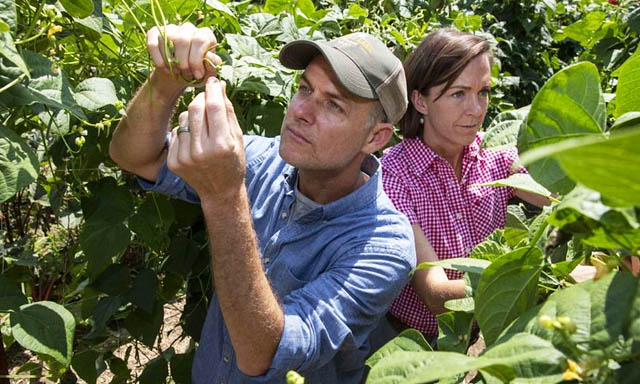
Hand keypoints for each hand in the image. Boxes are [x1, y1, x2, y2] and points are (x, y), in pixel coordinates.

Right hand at [146, 23, 220, 86]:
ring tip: (176, 72)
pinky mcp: (154, 34)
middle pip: (183, 40)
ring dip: (171, 61)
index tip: (197, 75)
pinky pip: (153, 44)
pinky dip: (158, 59)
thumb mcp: (207, 74)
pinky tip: (164, 69)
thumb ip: (213, 67)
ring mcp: (171, 29)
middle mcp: (189, 28)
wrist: (176, 77)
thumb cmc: (195, 74)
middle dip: (184, 62)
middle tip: (186, 74)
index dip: (197, 59)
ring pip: (168, 39)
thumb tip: (209, 58)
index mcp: (204, 35)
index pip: (200, 40)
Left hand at [167, 77, 244, 199]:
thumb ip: (227, 111)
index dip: (213, 89)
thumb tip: (219, 85)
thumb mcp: (237, 137)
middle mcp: (202, 152)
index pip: (214, 107)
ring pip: (184, 118)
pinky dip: (185, 130)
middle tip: (207, 98)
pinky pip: (177, 132)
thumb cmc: (233, 161)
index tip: (213, 81)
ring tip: (202, 125)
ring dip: (193, 114)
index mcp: (222, 145)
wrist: (220, 191)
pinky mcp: (174, 162)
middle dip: (201, 98)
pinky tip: (194, 139)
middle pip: (195, 108)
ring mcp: (185, 158)